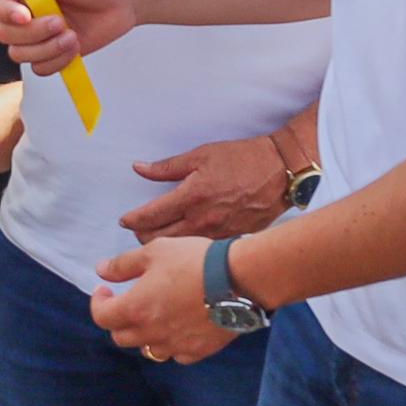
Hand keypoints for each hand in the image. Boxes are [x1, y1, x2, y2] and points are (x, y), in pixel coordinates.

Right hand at [0, 0, 131, 71]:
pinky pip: (40, 69)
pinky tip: (75, 45)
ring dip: (47, 48)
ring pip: (19, 54)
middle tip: (60, 21)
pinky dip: (57, 61)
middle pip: (4, 34)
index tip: (25, 15)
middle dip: (33, 33)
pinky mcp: (52, 54)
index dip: (4, 13)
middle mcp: (24, 13)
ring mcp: (37, 36)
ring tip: (71, 35)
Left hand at [89, 237, 230, 363]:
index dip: (98, 303)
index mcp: (135, 309)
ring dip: (144, 335)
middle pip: (121, 337)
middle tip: (127, 302)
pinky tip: (178, 328)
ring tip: (153, 316)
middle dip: (119, 320)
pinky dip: (172, 344)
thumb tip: (101, 271)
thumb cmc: (195, 260)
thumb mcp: (155, 251)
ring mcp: (175, 345)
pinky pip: (177, 354)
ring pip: (148, 350)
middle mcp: (152, 333)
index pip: (102, 317)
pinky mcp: (198, 351)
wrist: (239, 279)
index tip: (105, 291)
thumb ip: (123, 264)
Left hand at [120, 134, 297, 241]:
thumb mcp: (202, 155)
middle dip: (142, 236)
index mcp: (191, 197)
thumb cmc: (243, 159)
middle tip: (137, 230)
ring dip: (163, 245)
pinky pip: (200, 250)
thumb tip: (139, 168)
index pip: (150, 217)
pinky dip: (187, 249)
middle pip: (158, 240)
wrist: (281, 172)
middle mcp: (201, 221)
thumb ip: (167, 167)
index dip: (132, 220)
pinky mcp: (231, 241)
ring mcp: (217, 235)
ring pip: (178, 250)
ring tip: (156, 237)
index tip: (125, 220)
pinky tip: (184, 243)